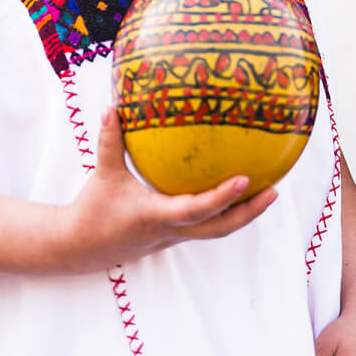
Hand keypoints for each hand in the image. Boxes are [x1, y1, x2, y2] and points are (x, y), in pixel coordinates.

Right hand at [58, 107, 277, 270]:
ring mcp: (174, 237)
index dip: (222, 197)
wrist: (81, 248)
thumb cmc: (92, 210)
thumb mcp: (102, 174)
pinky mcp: (173, 236)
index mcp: (156, 216)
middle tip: (274, 191)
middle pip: (219, 228)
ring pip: (217, 229)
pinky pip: (206, 225)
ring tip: (268, 191)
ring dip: (243, 213)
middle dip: (249, 212)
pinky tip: (238, 192)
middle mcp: (171, 230)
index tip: (246, 179)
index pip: (196, 210)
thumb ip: (110, 142)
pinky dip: (225, 211)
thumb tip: (112, 107)